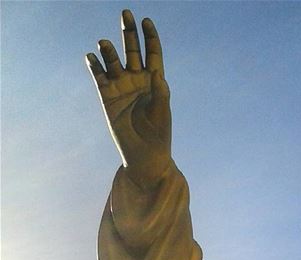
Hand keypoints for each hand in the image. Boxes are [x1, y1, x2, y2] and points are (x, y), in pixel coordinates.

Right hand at [86, 10, 170, 188]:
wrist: (145, 157)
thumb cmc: (159, 136)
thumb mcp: (162, 113)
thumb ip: (160, 93)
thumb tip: (158, 74)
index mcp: (155, 82)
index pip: (153, 54)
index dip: (150, 37)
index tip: (146, 20)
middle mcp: (137, 81)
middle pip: (132, 50)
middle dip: (129, 32)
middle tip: (126, 13)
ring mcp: (121, 88)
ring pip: (114, 61)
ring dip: (109, 51)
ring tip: (105, 44)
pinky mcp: (107, 98)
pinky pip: (99, 77)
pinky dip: (95, 66)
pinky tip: (92, 56)